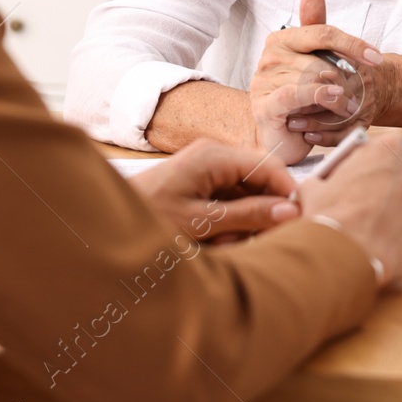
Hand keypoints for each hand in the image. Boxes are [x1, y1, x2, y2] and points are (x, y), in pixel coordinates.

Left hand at [128, 138, 300, 241]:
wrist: (102, 228)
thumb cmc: (148, 221)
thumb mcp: (203, 223)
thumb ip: (249, 216)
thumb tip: (291, 211)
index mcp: (215, 155)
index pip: (270, 167)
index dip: (288, 194)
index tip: (300, 222)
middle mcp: (213, 155)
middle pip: (259, 182)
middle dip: (260, 214)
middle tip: (252, 242)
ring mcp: (205, 169)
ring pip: (246, 195)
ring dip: (243, 223)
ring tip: (223, 246)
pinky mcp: (198, 185)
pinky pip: (229, 202)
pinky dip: (228, 224)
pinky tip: (214, 244)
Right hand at [249, 0, 385, 164]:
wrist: (279, 135)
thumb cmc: (299, 96)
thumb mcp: (312, 60)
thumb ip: (315, 28)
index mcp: (282, 40)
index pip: (323, 32)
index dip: (353, 44)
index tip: (377, 58)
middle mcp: (269, 57)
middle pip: (321, 59)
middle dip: (346, 78)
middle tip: (358, 94)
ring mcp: (263, 81)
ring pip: (312, 78)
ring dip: (337, 95)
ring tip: (347, 107)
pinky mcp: (264, 105)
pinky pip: (294, 94)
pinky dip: (318, 97)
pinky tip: (335, 101)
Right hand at [294, 136, 401, 286]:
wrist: (343, 257)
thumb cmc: (330, 219)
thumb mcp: (313, 189)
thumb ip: (322, 181)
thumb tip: (316, 187)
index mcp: (387, 151)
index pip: (381, 149)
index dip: (367, 165)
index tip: (358, 177)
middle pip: (400, 176)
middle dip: (384, 189)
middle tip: (363, 206)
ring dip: (395, 214)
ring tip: (372, 230)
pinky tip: (384, 245)